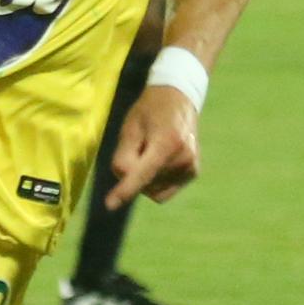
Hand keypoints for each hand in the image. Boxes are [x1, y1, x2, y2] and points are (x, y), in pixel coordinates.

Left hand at [103, 83, 200, 209]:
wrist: (178, 99)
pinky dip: (155, 182)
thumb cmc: (149, 111)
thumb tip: (124, 181)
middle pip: (145, 183)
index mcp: (167, 142)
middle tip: (138, 148)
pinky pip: (164, 191)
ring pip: (153, 191)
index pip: (142, 173)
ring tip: (151, 152)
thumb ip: (123, 156)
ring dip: (144, 180)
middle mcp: (183, 158)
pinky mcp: (193, 172)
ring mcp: (191, 167)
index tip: (110, 205)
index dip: (125, 190)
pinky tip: (158, 162)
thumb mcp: (130, 128)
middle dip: (133, 174)